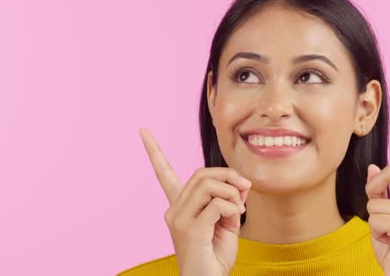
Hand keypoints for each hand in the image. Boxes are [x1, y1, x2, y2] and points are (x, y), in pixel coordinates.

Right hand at [139, 127, 250, 275]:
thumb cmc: (215, 258)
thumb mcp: (227, 224)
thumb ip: (229, 201)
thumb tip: (240, 184)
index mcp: (179, 207)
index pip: (164, 173)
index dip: (154, 151)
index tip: (143, 131)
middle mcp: (174, 210)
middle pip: (201, 174)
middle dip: (228, 176)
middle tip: (246, 189)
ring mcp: (179, 220)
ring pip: (208, 185)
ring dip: (232, 193)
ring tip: (240, 210)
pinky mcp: (190, 230)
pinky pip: (217, 204)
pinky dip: (233, 208)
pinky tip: (235, 221)